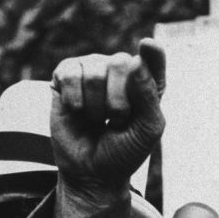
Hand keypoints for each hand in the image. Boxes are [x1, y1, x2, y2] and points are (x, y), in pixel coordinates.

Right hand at [50, 38, 165, 217]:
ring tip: (97, 119)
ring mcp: (92, 68)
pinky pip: (70, 74)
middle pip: (119, 63)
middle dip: (117, 102)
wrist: (92, 172)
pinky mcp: (65, 75)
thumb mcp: (147, 129)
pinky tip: (78, 111)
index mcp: (147, 80)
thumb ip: (148, 96)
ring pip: (94, 73)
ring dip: (95, 107)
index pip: (153, 58)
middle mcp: (120, 68)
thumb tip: (136, 60)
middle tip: (115, 121)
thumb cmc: (124, 150)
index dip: (152, 53)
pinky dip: (75, 101)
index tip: (148, 45)